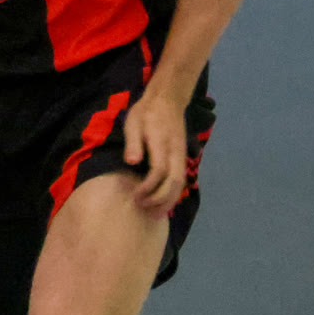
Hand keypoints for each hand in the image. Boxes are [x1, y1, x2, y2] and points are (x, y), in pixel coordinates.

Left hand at [121, 88, 188, 215]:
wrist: (167, 100)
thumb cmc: (146, 112)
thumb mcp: (133, 123)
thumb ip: (133, 142)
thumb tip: (132, 162)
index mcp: (162, 143)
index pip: (159, 171)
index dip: (149, 187)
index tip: (135, 195)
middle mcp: (176, 152)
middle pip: (174, 182)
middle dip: (160, 199)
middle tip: (143, 209)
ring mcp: (181, 155)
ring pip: (181, 183)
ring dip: (169, 200)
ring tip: (155, 214)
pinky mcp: (181, 157)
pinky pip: (181, 179)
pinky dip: (173, 193)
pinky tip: (164, 203)